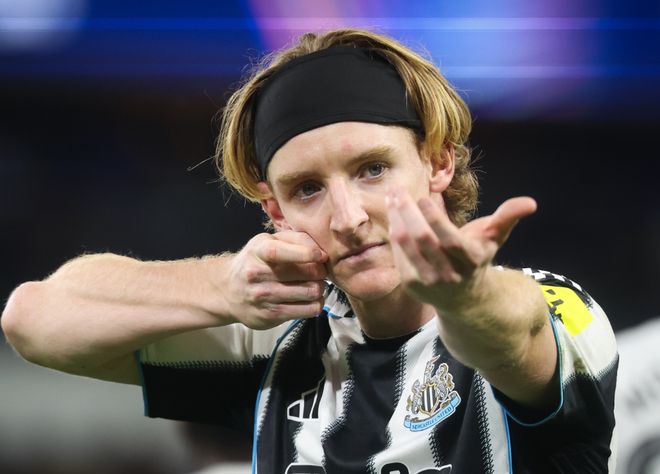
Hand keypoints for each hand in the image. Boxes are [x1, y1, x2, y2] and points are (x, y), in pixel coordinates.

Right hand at [222, 231, 327, 328]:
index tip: (321, 255)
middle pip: (306, 274)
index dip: (306, 253)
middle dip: (321, 271)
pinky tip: (311, 299)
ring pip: (310, 292)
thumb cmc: (256, 261)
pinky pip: (307, 310)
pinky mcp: (271, 316)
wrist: (229, 290)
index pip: (280, 252)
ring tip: (316, 284)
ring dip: (320, 288)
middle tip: (320, 271)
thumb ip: (294, 239)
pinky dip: (316, 304)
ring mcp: (264, 297)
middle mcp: (258, 274)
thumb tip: (321, 252)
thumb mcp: (268, 241)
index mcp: (258, 251)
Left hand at [386, 187, 536, 310]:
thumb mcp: (494, 238)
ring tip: (392, 197)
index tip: (423, 197)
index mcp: (470, 259)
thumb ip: (508, 217)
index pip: (450, 240)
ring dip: (396, 219)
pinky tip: (394, 215)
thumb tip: (530, 202)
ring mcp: (428, 281)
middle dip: (408, 213)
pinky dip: (394, 232)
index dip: (435, 219)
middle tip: (398, 190)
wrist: (464, 299)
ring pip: (406, 246)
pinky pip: (398, 254)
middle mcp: (448, 273)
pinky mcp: (411, 284)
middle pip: (423, 240)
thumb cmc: (477, 258)